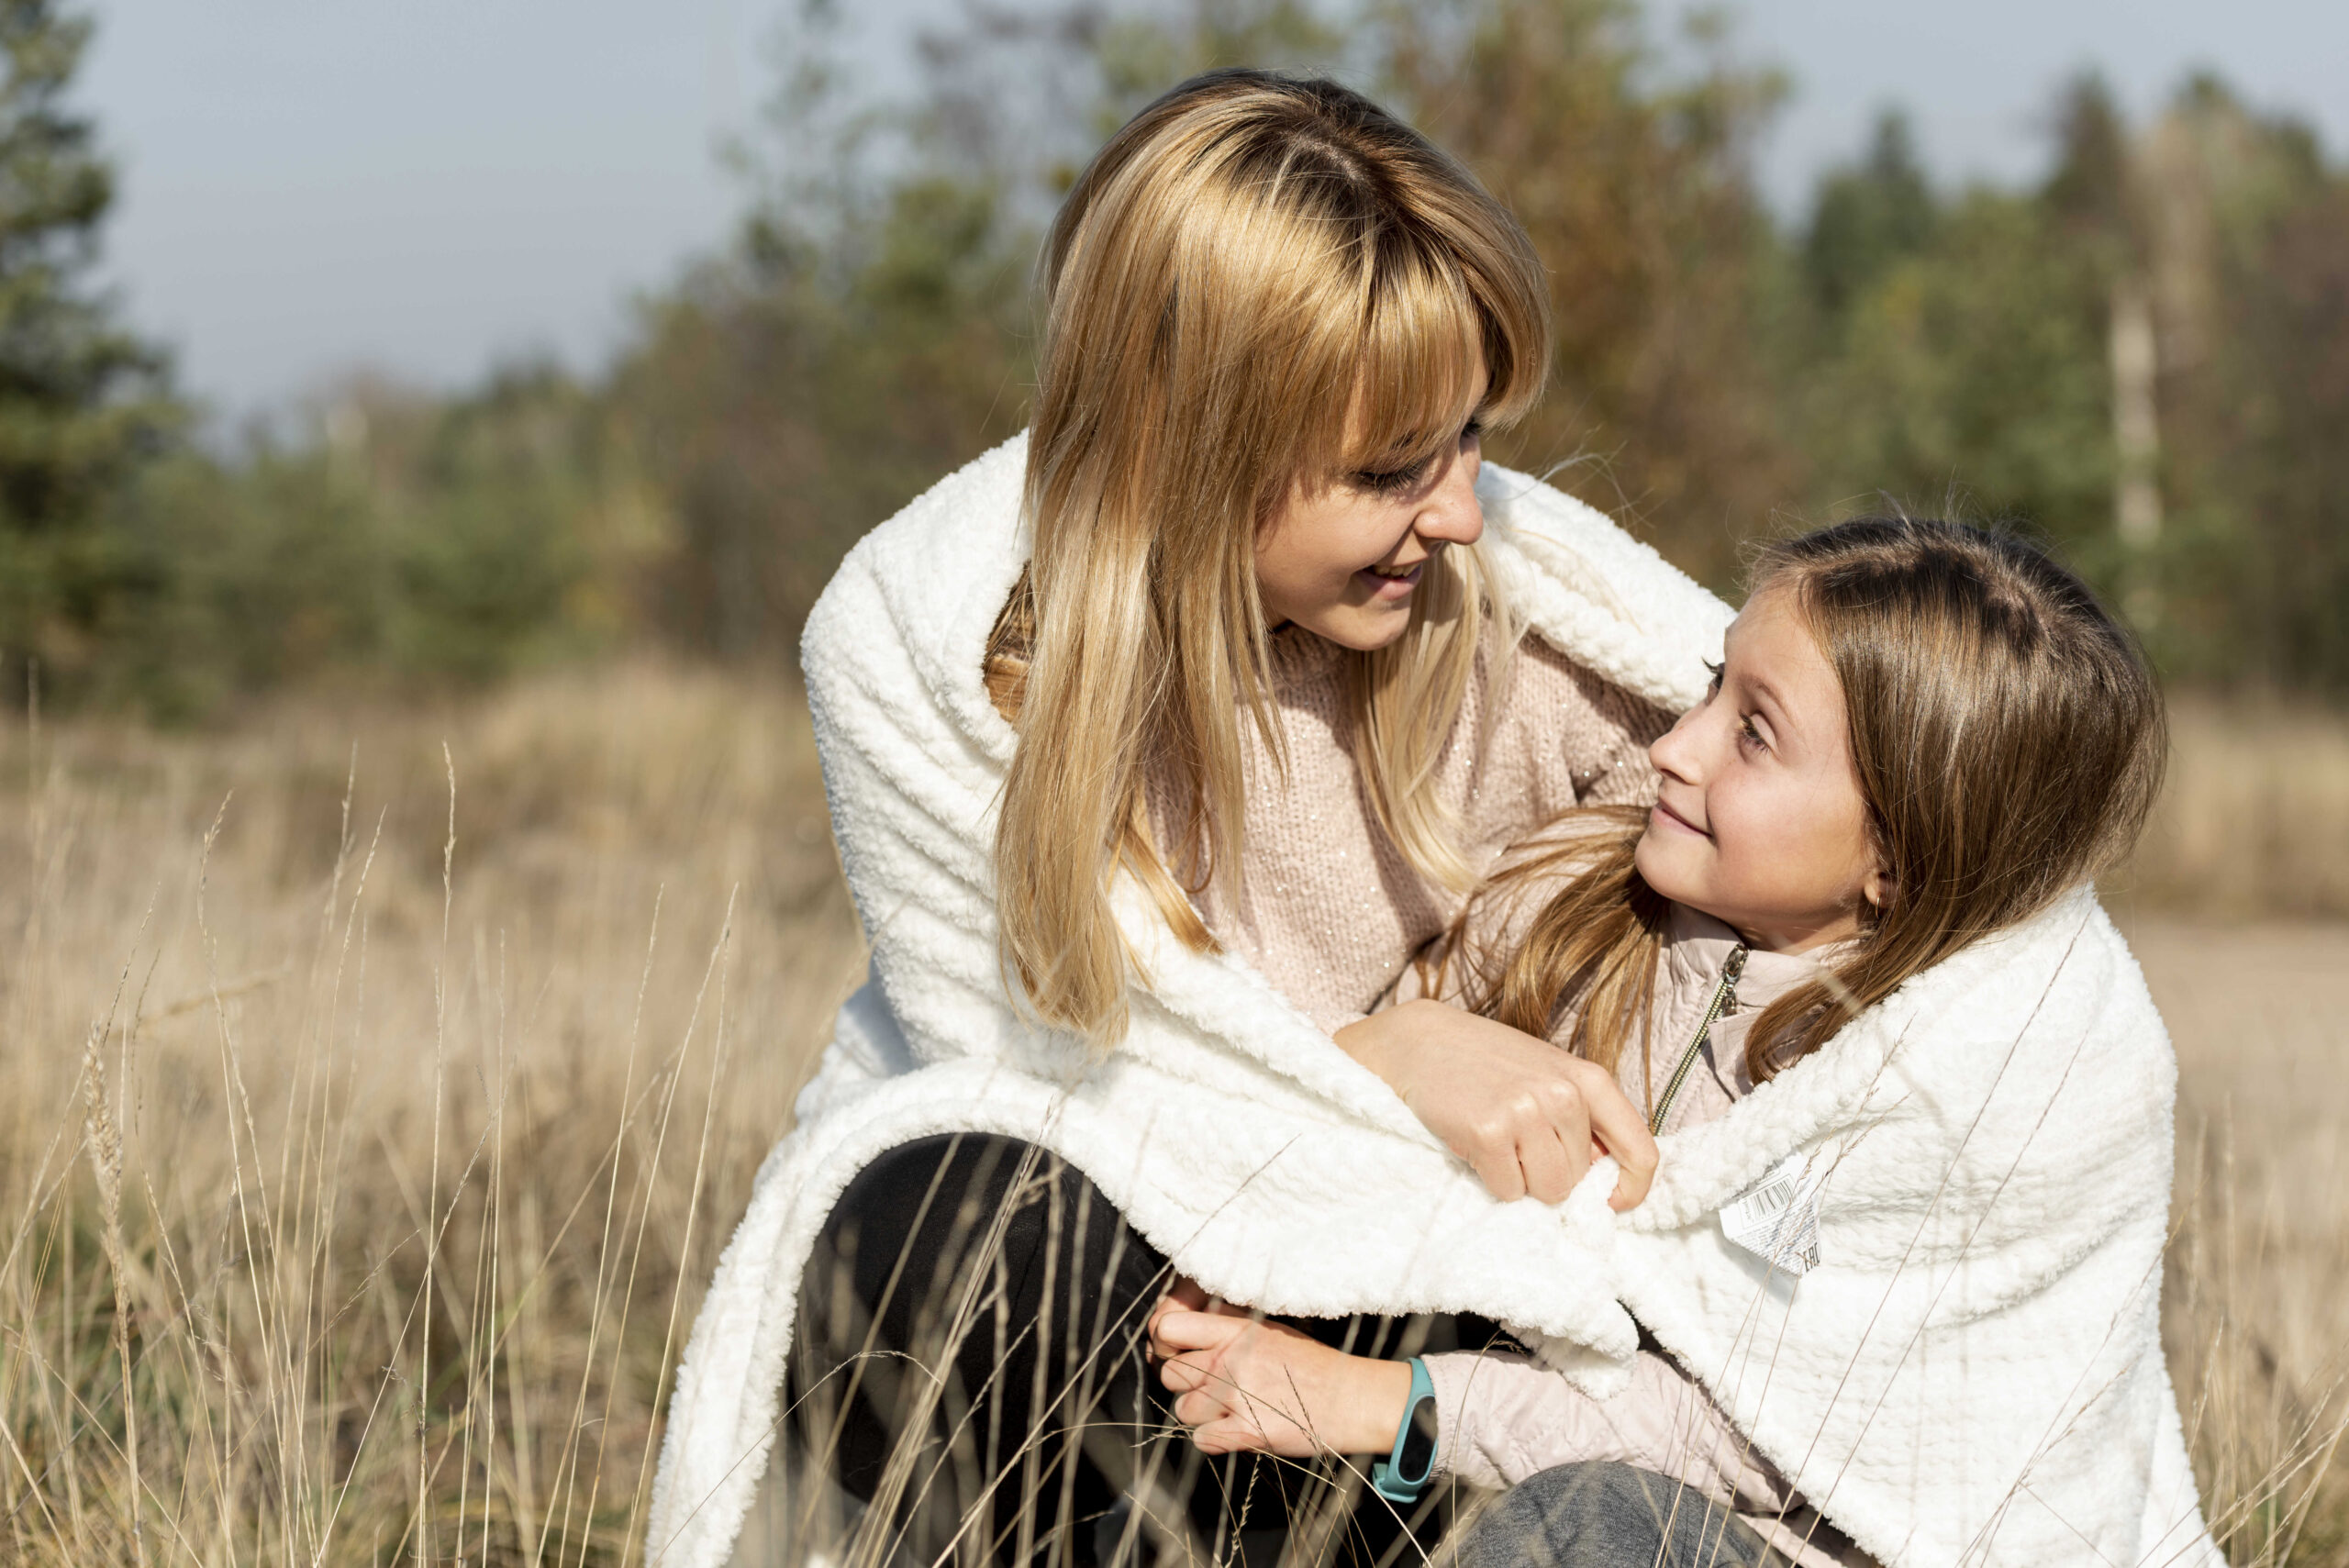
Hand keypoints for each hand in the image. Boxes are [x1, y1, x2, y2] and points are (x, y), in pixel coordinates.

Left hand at [1147, 1300, 1410, 1456]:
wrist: (1350, 1399)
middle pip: (1170, 1373)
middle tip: (1210, 1386)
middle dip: (1185, 1382)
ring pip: (1183, 1410)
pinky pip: (1201, 1440)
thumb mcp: (1268, 1330)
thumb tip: (1185, 1326)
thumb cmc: (1310, 1365)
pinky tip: (1235, 1430)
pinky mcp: (1248, 1432)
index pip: (1168, 1328)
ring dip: (1200, 1413)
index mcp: (1235, 1332)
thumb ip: (1226, 1328)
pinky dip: (1214, 1439)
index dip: (1166, 1342)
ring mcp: (1237, 1398)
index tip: (1178, 1351)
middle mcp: (1230, 1361)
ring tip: (1230, 1409)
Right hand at [1335, 999, 1657, 1208]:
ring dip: (1523, 1181)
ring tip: (1499, 1144)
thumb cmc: (1488, 1063)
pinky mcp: (1488, 1132)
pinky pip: (1510, 1192)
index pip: (1641, 1152)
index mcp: (1590, 1079)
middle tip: (1517, 1142)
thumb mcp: (1548, 1075)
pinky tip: (1477, 1146)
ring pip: (1549, 1190)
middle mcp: (1564, 1094)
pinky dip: (1494, 1181)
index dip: (1631, 1188)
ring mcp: (1526, 1112)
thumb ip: (1583, 1118)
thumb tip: (1605, 1178)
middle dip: (1551, 1173)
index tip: (1610, 1201)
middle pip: (1580, 1180)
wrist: (1420, 1042)